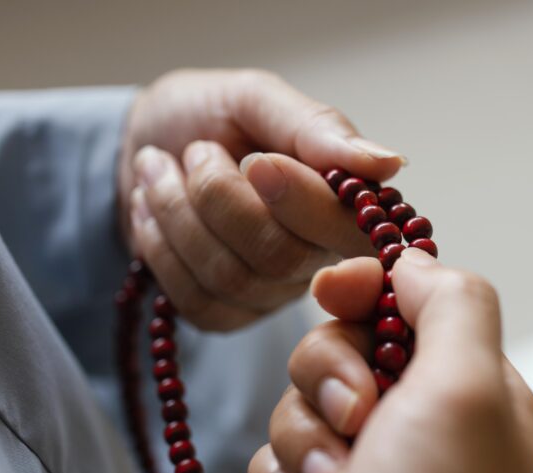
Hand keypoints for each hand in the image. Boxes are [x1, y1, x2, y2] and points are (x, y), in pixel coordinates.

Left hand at [119, 69, 405, 329]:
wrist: (142, 142)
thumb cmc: (209, 115)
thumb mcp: (256, 98)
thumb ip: (318, 128)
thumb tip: (391, 162)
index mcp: (343, 202)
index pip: (348, 228)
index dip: (303, 204)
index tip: (257, 162)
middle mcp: (320, 256)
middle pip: (281, 256)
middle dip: (217, 197)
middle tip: (195, 151)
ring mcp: (273, 291)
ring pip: (230, 278)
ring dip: (176, 213)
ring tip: (159, 169)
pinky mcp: (227, 314)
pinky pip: (198, 304)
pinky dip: (160, 249)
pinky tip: (151, 213)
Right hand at [247, 249, 532, 472]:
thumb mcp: (469, 393)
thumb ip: (455, 307)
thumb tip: (416, 264)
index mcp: (478, 391)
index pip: (416, 302)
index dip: (368, 287)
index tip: (331, 292)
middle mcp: (429, 424)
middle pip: (349, 343)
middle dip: (332, 375)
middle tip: (356, 421)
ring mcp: (376, 466)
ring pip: (305, 398)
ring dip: (307, 438)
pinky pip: (282, 455)